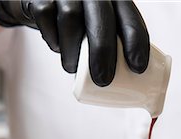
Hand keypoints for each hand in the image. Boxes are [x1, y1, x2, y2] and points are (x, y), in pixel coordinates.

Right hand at [0, 0, 149, 85]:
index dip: (136, 42)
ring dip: (72, 51)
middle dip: (103, 52)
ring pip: (71, 18)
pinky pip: (46, 16)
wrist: (42, 2)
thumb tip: (129, 87)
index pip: (130, 17)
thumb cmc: (80, 23)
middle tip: (103, 80)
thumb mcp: (101, 28)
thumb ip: (114, 46)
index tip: (138, 68)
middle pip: (101, 16)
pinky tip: (57, 47)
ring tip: (72, 68)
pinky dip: (52, 38)